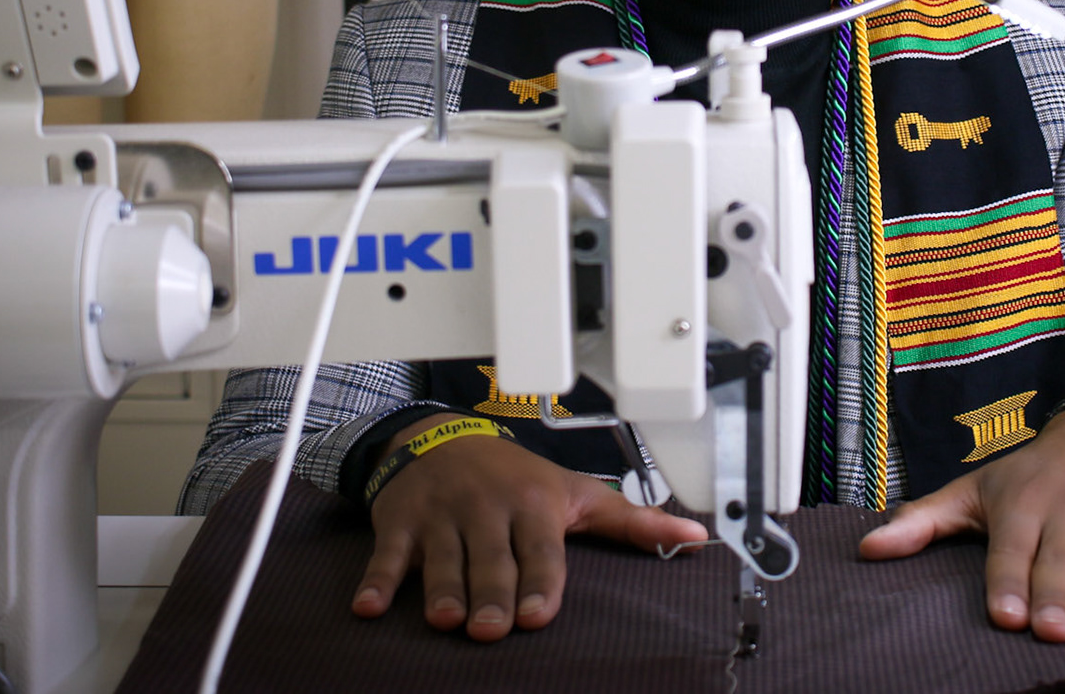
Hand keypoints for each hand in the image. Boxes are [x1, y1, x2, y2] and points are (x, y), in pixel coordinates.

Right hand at [349, 416, 708, 640]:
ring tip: (446, 621)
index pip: (539, 548)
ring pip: (442, 559)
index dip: (540, 581)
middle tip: (491, 630)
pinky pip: (388, 555)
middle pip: (490, 560)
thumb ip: (630, 522)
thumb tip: (695, 539)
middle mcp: (487, 507)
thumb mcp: (575, 492)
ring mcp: (441, 515)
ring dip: (442, 590)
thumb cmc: (517, 476)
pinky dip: (377, 580)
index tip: (537, 614)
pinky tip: (369, 608)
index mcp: (533, 504)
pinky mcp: (400, 522)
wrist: (441, 435)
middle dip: (491, 594)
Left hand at [857, 404, 1064, 640]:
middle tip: (1052, 630)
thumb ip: (924, 521)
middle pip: (1059, 561)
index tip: (1005, 616)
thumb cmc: (1034, 473)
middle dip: (1055, 595)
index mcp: (1021, 505)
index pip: (1011, 550)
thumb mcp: (976, 490)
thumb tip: (867, 550)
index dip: (1008, 582)